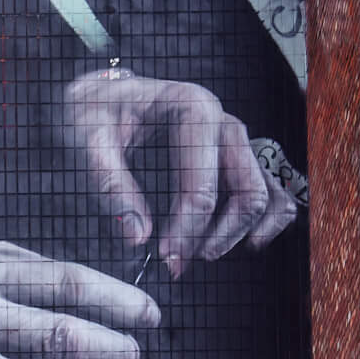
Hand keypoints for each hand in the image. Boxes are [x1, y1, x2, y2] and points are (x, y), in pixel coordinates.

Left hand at [61, 71, 297, 278]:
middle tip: (181, 262)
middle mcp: (222, 121)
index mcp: (192, 108)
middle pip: (245, 189)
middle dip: (218, 234)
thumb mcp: (89, 141)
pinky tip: (245, 242)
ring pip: (263, 192)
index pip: (202, 184)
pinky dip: (266, 218)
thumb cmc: (95, 112)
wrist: (102, 97)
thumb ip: (111, 186)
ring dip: (243, 230)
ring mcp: (234, 138)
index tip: (166, 256)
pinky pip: (269, 188)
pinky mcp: (235, 155)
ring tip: (204, 253)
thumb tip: (138, 237)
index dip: (187, 228)